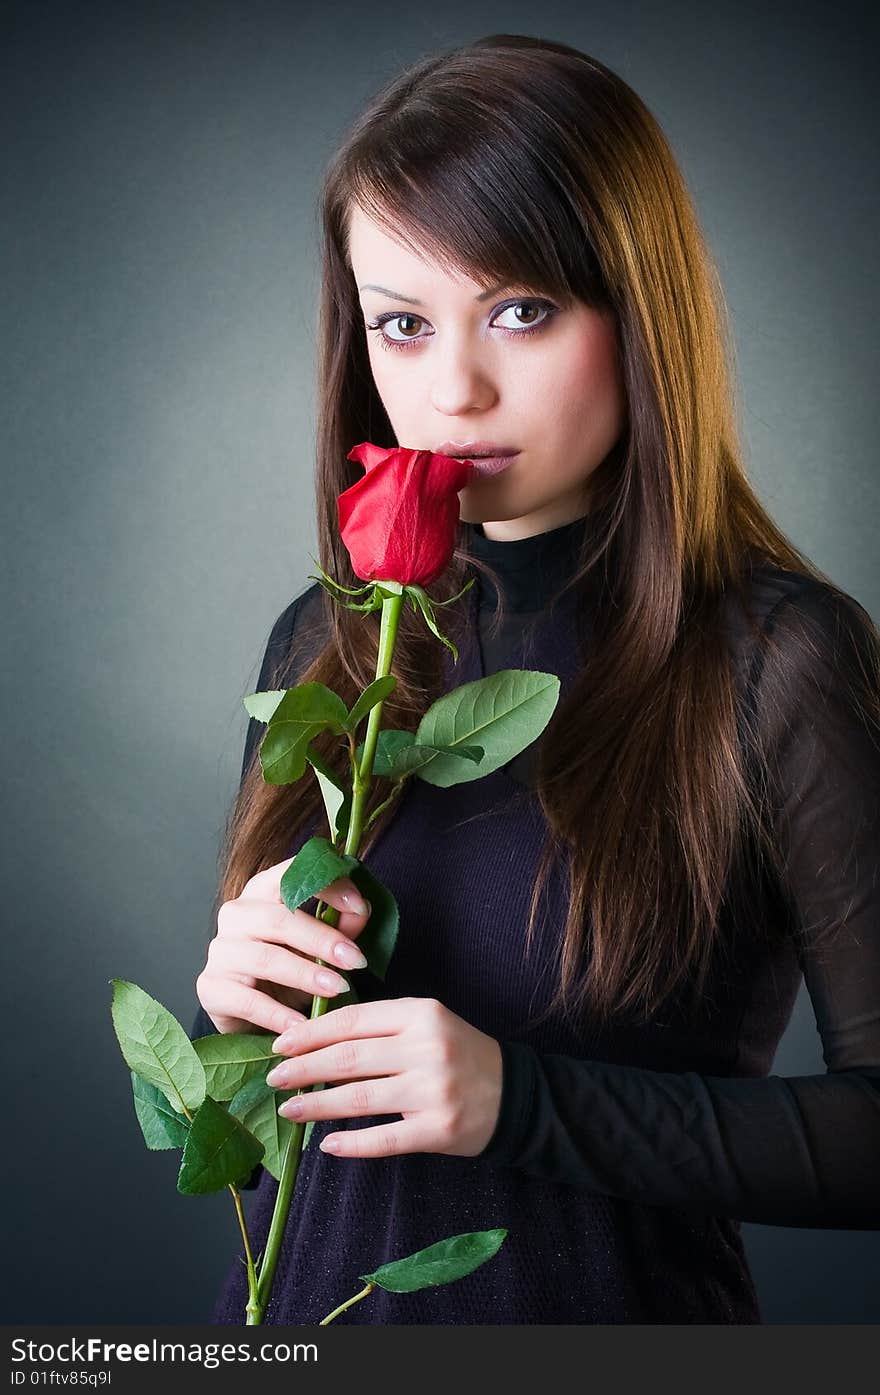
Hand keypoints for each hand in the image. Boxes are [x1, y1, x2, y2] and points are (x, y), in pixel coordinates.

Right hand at [195, 856, 372, 1035]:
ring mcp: (220, 950)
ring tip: (335, 989)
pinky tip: (302, 1024)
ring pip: (264, 958)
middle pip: (278, 918)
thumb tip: (361, 908)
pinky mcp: (210, 987)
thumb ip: (340, 926)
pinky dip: (278, 1014)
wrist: (252, 1015)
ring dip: (305, 974)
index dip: (326, 885)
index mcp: (262, 892)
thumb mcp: (318, 946)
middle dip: (321, 939)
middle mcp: (236, 914)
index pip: (289, 874)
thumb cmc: (289, 969)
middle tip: (355, 960)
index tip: (359, 904)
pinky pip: (247, 1000)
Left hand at [266, 996, 503, 1158]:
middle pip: (350, 1058)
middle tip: (274, 1078)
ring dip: (316, 1105)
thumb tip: (314, 1039)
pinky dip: (352, 1143)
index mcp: (421, 1014)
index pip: (353, 1020)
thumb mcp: (426, 1024)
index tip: (280, 1044)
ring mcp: (433, 1090)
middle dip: (304, 1068)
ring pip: (360, 1098)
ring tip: (288, 1109)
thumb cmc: (458, 1054)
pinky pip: (384, 1139)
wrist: (515, 1094)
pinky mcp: (438, 1129)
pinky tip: (326, 1144)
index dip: (311, 1033)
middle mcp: (427, 1048)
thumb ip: (380, 1027)